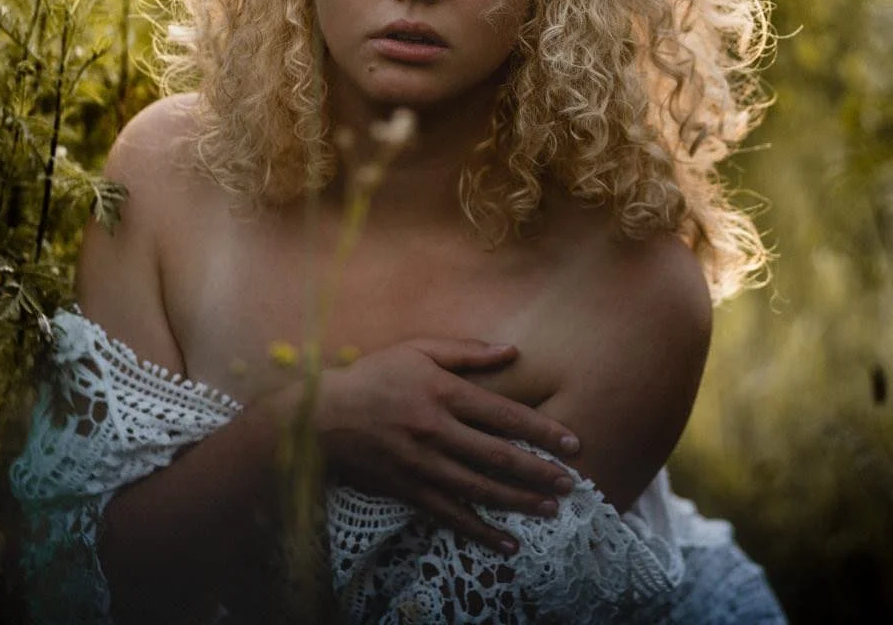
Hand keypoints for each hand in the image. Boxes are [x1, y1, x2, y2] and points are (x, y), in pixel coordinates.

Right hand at [313, 338, 581, 553]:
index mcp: (442, 393)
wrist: (319, 417)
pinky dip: (480, 531)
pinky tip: (508, 542)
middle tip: (571, 483)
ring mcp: (421, 464)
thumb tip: (512, 350)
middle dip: (539, 471)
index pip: (504, 414)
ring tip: (552, 509)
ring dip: (519, 501)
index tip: (573, 443)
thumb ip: (466, 351)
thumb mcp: (417, 350)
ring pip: (480, 489)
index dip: (542, 430)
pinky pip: (450, 515)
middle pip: (498, 456)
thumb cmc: (373, 376)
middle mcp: (435, 431)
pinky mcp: (408, 489)